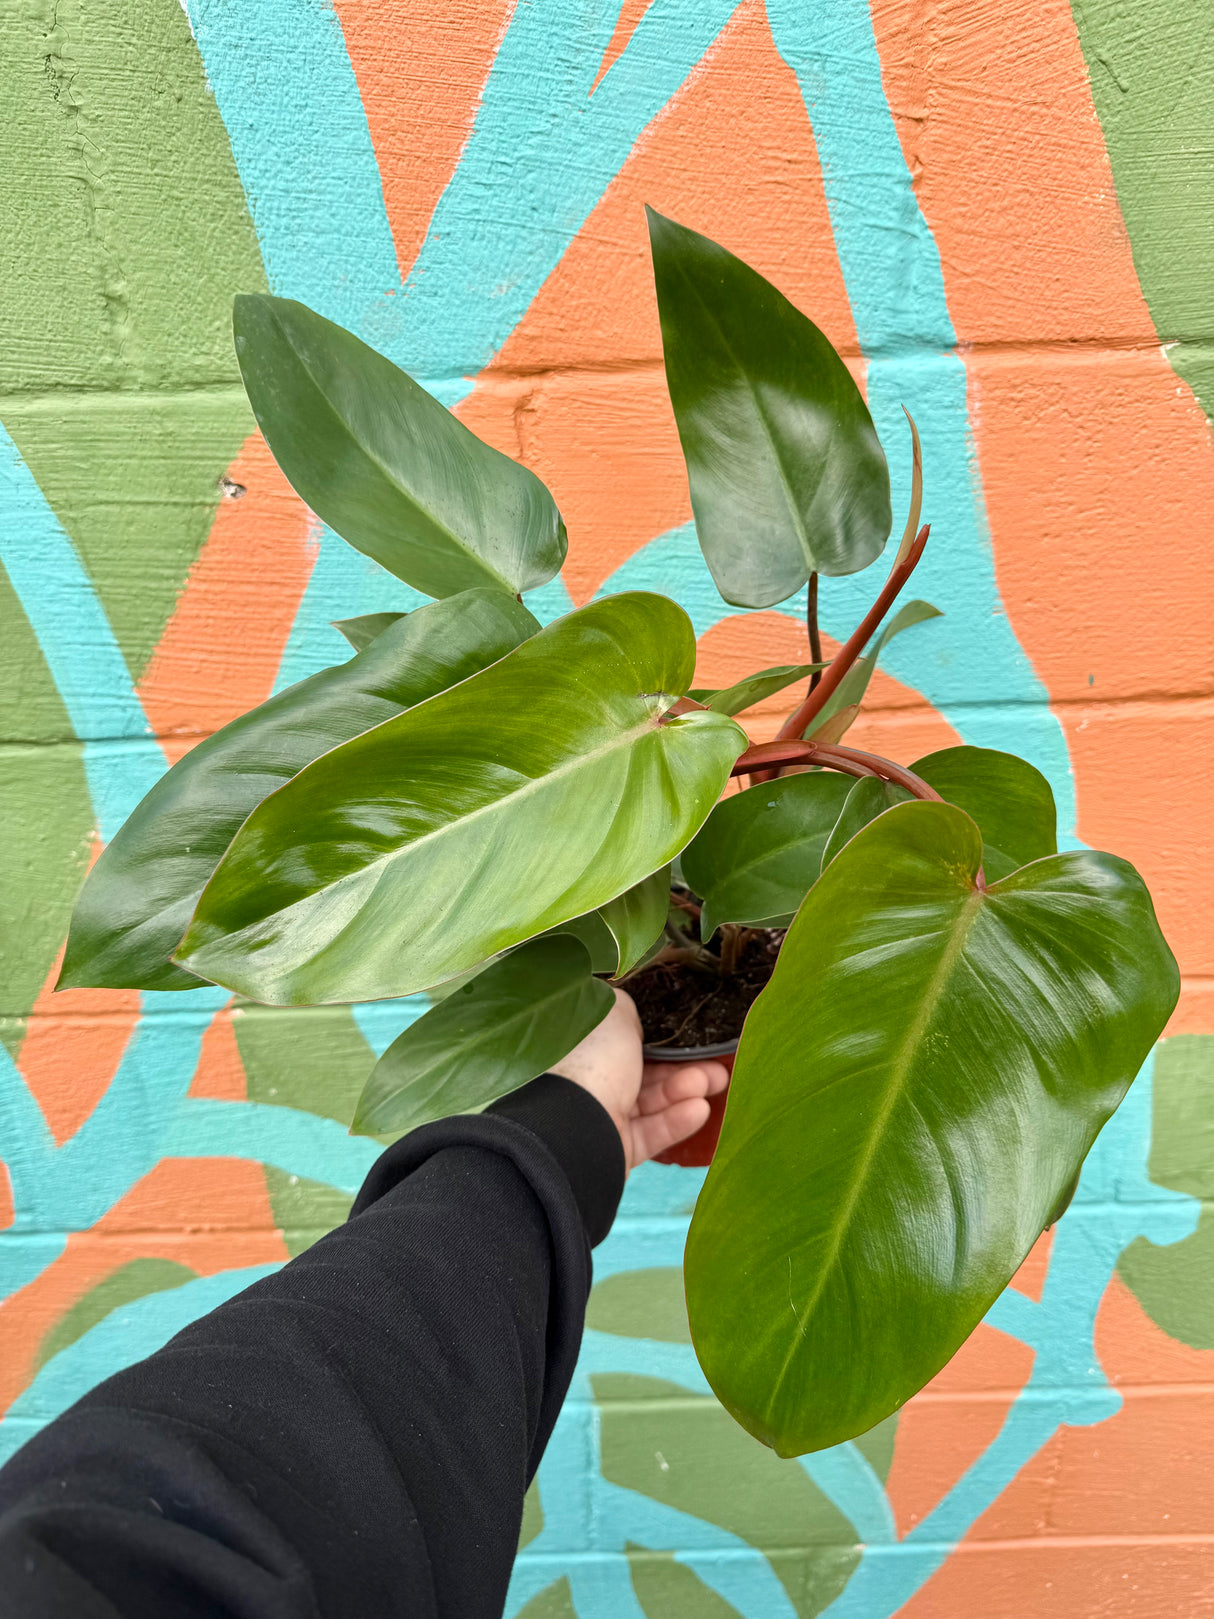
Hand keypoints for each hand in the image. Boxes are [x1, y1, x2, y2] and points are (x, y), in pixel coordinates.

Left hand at [549, 988, 729, 1171]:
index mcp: (585, 1049)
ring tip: (716, 1080)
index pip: (626, 1042)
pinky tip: (700, 1110)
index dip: (660, 1039)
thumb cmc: (594, 1062)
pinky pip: (652, 1133)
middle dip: (683, 1066)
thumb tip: (637, 1021)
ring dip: (686, 1090)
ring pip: (653, 1102)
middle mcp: (592, 1082)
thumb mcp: (613, 1015)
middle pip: (645, 1073)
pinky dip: (677, 1121)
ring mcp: (604, 1118)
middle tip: (717, 1063)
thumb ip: (628, 1010)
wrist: (577, 1126)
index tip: (691, 1034)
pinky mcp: (619, 1149)